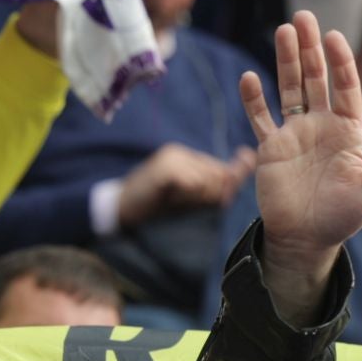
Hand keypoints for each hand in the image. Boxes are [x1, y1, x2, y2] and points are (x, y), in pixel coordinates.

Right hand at [118, 144, 257, 225]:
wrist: (121, 208)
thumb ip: (211, 188)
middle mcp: (181, 152)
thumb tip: (240, 172)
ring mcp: (172, 157)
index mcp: (188, 158)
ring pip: (208, 181)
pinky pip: (193, 184)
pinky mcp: (165, 166)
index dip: (229, 183)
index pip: (221, 169)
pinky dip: (187, 195)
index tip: (229, 186)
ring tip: (176, 200)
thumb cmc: (157, 205)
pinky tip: (171, 198)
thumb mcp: (188, 197)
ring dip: (198, 198)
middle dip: (212, 196)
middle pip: (219, 176)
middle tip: (187, 203)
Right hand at [240, 12, 361, 320]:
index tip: (334, 37)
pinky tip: (250, 78)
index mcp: (349, 131)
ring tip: (282, 30)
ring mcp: (295, 134)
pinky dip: (254, 100)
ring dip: (285, 61)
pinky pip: (261, 118)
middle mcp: (322, 126)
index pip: (346, 88)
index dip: (341, 62)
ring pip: (290, 88)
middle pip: (316, 78)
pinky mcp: (270, 148)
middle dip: (311, 49)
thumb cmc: (344, 218)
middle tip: (303, 17)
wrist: (308, 240)